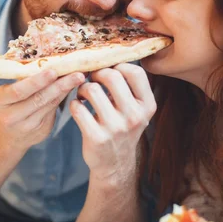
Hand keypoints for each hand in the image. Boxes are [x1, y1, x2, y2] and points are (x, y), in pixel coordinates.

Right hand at [0, 70, 84, 149]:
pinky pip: (55, 109)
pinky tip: (77, 86)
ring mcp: (26, 125)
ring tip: (81, 76)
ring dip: (67, 89)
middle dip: (59, 85)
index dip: (36, 82)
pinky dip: (66, 96)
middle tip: (77, 73)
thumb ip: (25, 77)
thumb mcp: (9, 91)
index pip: (17, 91)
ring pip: (50, 104)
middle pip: (38, 98)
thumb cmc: (11, 102)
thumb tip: (51, 56)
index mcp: (0, 99)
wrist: (10, 134)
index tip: (52, 71)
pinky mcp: (41, 130)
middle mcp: (11, 115)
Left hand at [70, 63, 155, 182]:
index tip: (109, 71)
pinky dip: (75, 105)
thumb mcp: (135, 110)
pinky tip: (79, 109)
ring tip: (84, 95)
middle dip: (97, 74)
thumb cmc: (122, 127)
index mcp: (147, 106)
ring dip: (83, 89)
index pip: (135, 72)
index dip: (118, 66)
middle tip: (92, 79)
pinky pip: (78, 108)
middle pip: (112, 76)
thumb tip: (108, 57)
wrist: (114, 163)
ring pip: (92, 89)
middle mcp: (134, 116)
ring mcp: (116, 128)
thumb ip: (128, 88)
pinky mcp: (96, 138)